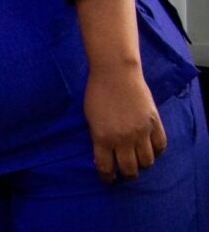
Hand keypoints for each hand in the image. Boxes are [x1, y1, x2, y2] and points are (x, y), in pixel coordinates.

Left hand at [84, 67, 166, 182]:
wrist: (116, 74)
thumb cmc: (97, 93)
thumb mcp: (91, 119)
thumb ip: (98, 138)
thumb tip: (103, 155)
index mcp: (102, 138)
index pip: (106, 168)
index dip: (108, 177)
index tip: (109, 179)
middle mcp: (123, 139)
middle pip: (130, 169)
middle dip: (127, 175)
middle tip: (125, 173)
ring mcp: (141, 132)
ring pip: (147, 161)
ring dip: (143, 165)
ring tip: (139, 162)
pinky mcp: (155, 124)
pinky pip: (161, 146)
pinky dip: (157, 152)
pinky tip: (152, 151)